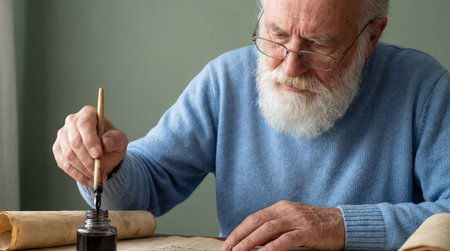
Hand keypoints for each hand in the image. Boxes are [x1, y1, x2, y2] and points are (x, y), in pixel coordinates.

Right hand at [52, 105, 127, 186]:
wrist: (105, 154)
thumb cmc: (112, 143)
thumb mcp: (120, 141)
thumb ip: (115, 139)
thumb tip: (106, 142)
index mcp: (88, 114)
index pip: (84, 124)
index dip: (90, 140)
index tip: (98, 155)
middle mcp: (72, 121)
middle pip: (74, 141)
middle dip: (87, 159)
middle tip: (99, 171)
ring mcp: (62, 136)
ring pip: (69, 155)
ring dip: (84, 169)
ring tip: (98, 177)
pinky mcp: (58, 150)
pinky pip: (64, 165)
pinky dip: (78, 175)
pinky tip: (91, 181)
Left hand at [221, 200, 344, 250]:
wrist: (342, 224)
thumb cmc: (316, 226)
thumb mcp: (292, 221)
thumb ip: (275, 227)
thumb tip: (254, 240)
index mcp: (280, 207)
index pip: (254, 218)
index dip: (239, 230)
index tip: (228, 243)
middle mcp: (286, 211)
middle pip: (257, 222)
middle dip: (240, 236)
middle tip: (228, 250)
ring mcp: (297, 220)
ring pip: (267, 230)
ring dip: (250, 242)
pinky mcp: (308, 231)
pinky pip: (286, 239)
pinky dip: (272, 247)